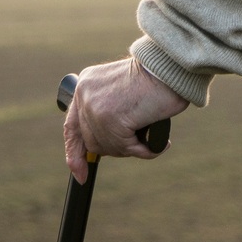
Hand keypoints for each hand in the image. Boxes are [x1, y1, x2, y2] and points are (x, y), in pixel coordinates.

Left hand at [62, 56, 189, 181]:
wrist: (170, 68)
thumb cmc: (155, 80)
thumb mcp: (121, 93)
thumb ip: (105, 114)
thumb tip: (97, 150)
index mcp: (85, 85)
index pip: (72, 126)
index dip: (74, 152)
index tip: (80, 173)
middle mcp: (85, 94)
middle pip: (92, 142)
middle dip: (116, 146)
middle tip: (139, 136)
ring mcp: (95, 106)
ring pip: (108, 147)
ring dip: (131, 146)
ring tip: (149, 129)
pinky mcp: (109, 118)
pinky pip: (125, 148)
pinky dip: (145, 149)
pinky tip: (157, 140)